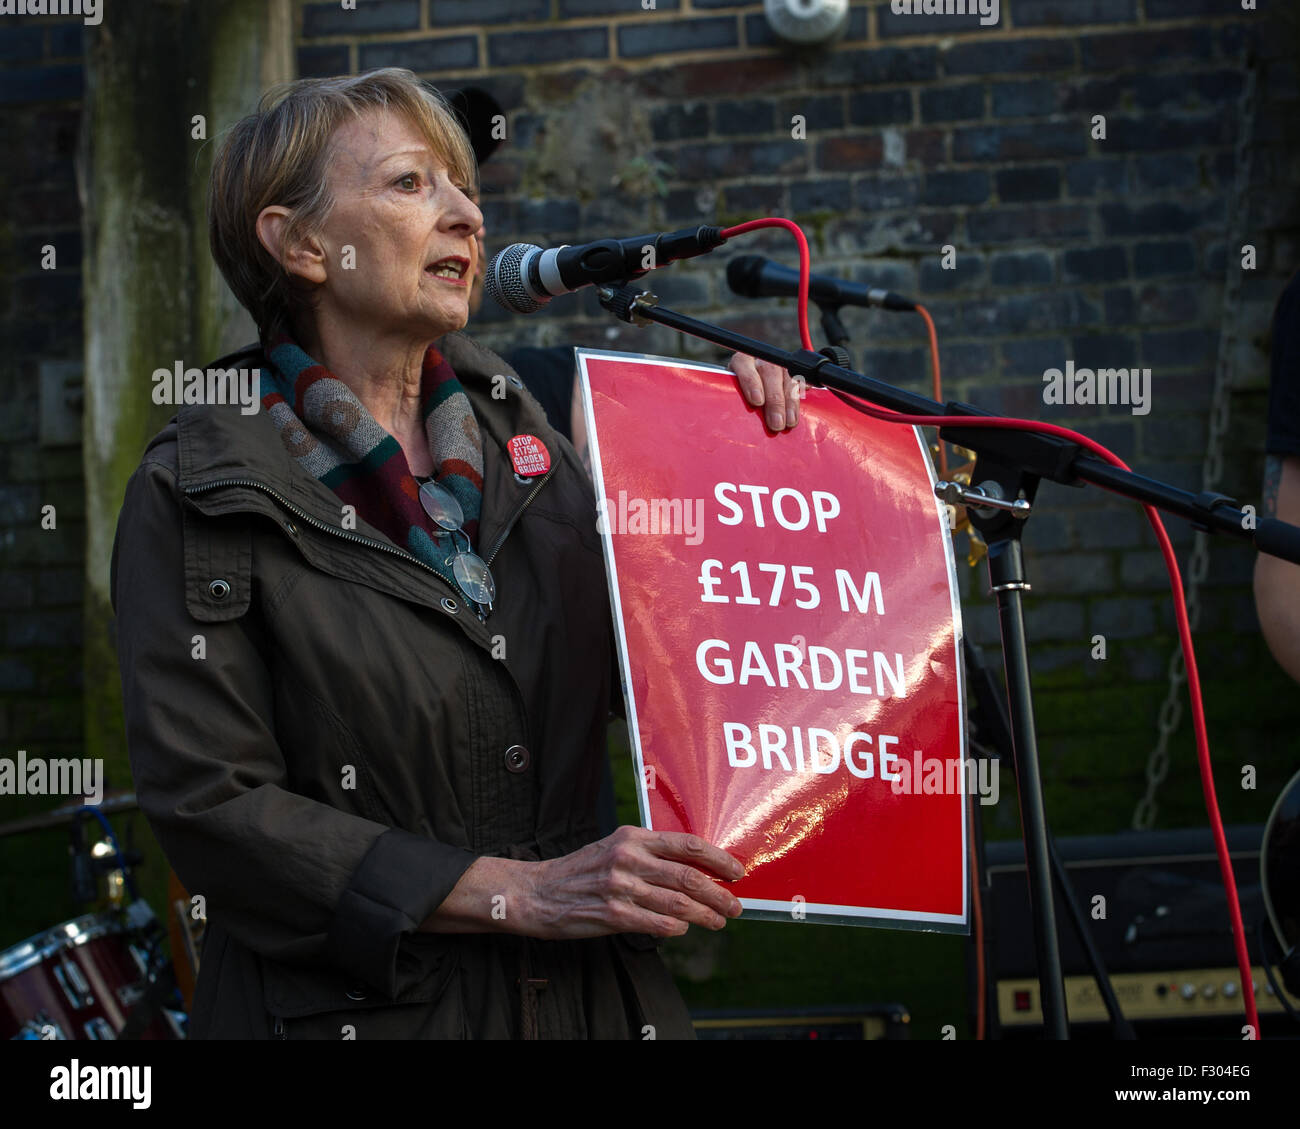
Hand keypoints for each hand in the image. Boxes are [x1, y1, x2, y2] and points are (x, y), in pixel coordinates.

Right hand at [523, 825, 744, 940]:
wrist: (538, 892)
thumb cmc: (581, 870)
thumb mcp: (615, 847)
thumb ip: (650, 853)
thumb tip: (694, 867)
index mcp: (633, 837)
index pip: (687, 844)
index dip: (718, 859)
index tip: (736, 871)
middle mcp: (629, 858)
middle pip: (688, 876)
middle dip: (719, 893)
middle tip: (735, 905)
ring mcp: (620, 887)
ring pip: (678, 903)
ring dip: (704, 915)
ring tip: (718, 921)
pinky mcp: (613, 914)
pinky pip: (657, 924)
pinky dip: (676, 928)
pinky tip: (684, 929)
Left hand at [728, 353, 800, 430]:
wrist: (750, 388)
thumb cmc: (738, 395)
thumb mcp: (732, 395)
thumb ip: (735, 400)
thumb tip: (741, 420)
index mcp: (741, 361)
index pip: (744, 365)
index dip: (751, 383)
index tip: (757, 401)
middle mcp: (761, 359)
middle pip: (770, 372)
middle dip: (775, 400)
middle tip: (776, 422)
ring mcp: (779, 364)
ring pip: (788, 376)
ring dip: (790, 401)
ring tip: (789, 422)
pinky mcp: (793, 372)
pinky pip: (801, 379)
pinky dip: (802, 393)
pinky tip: (800, 406)